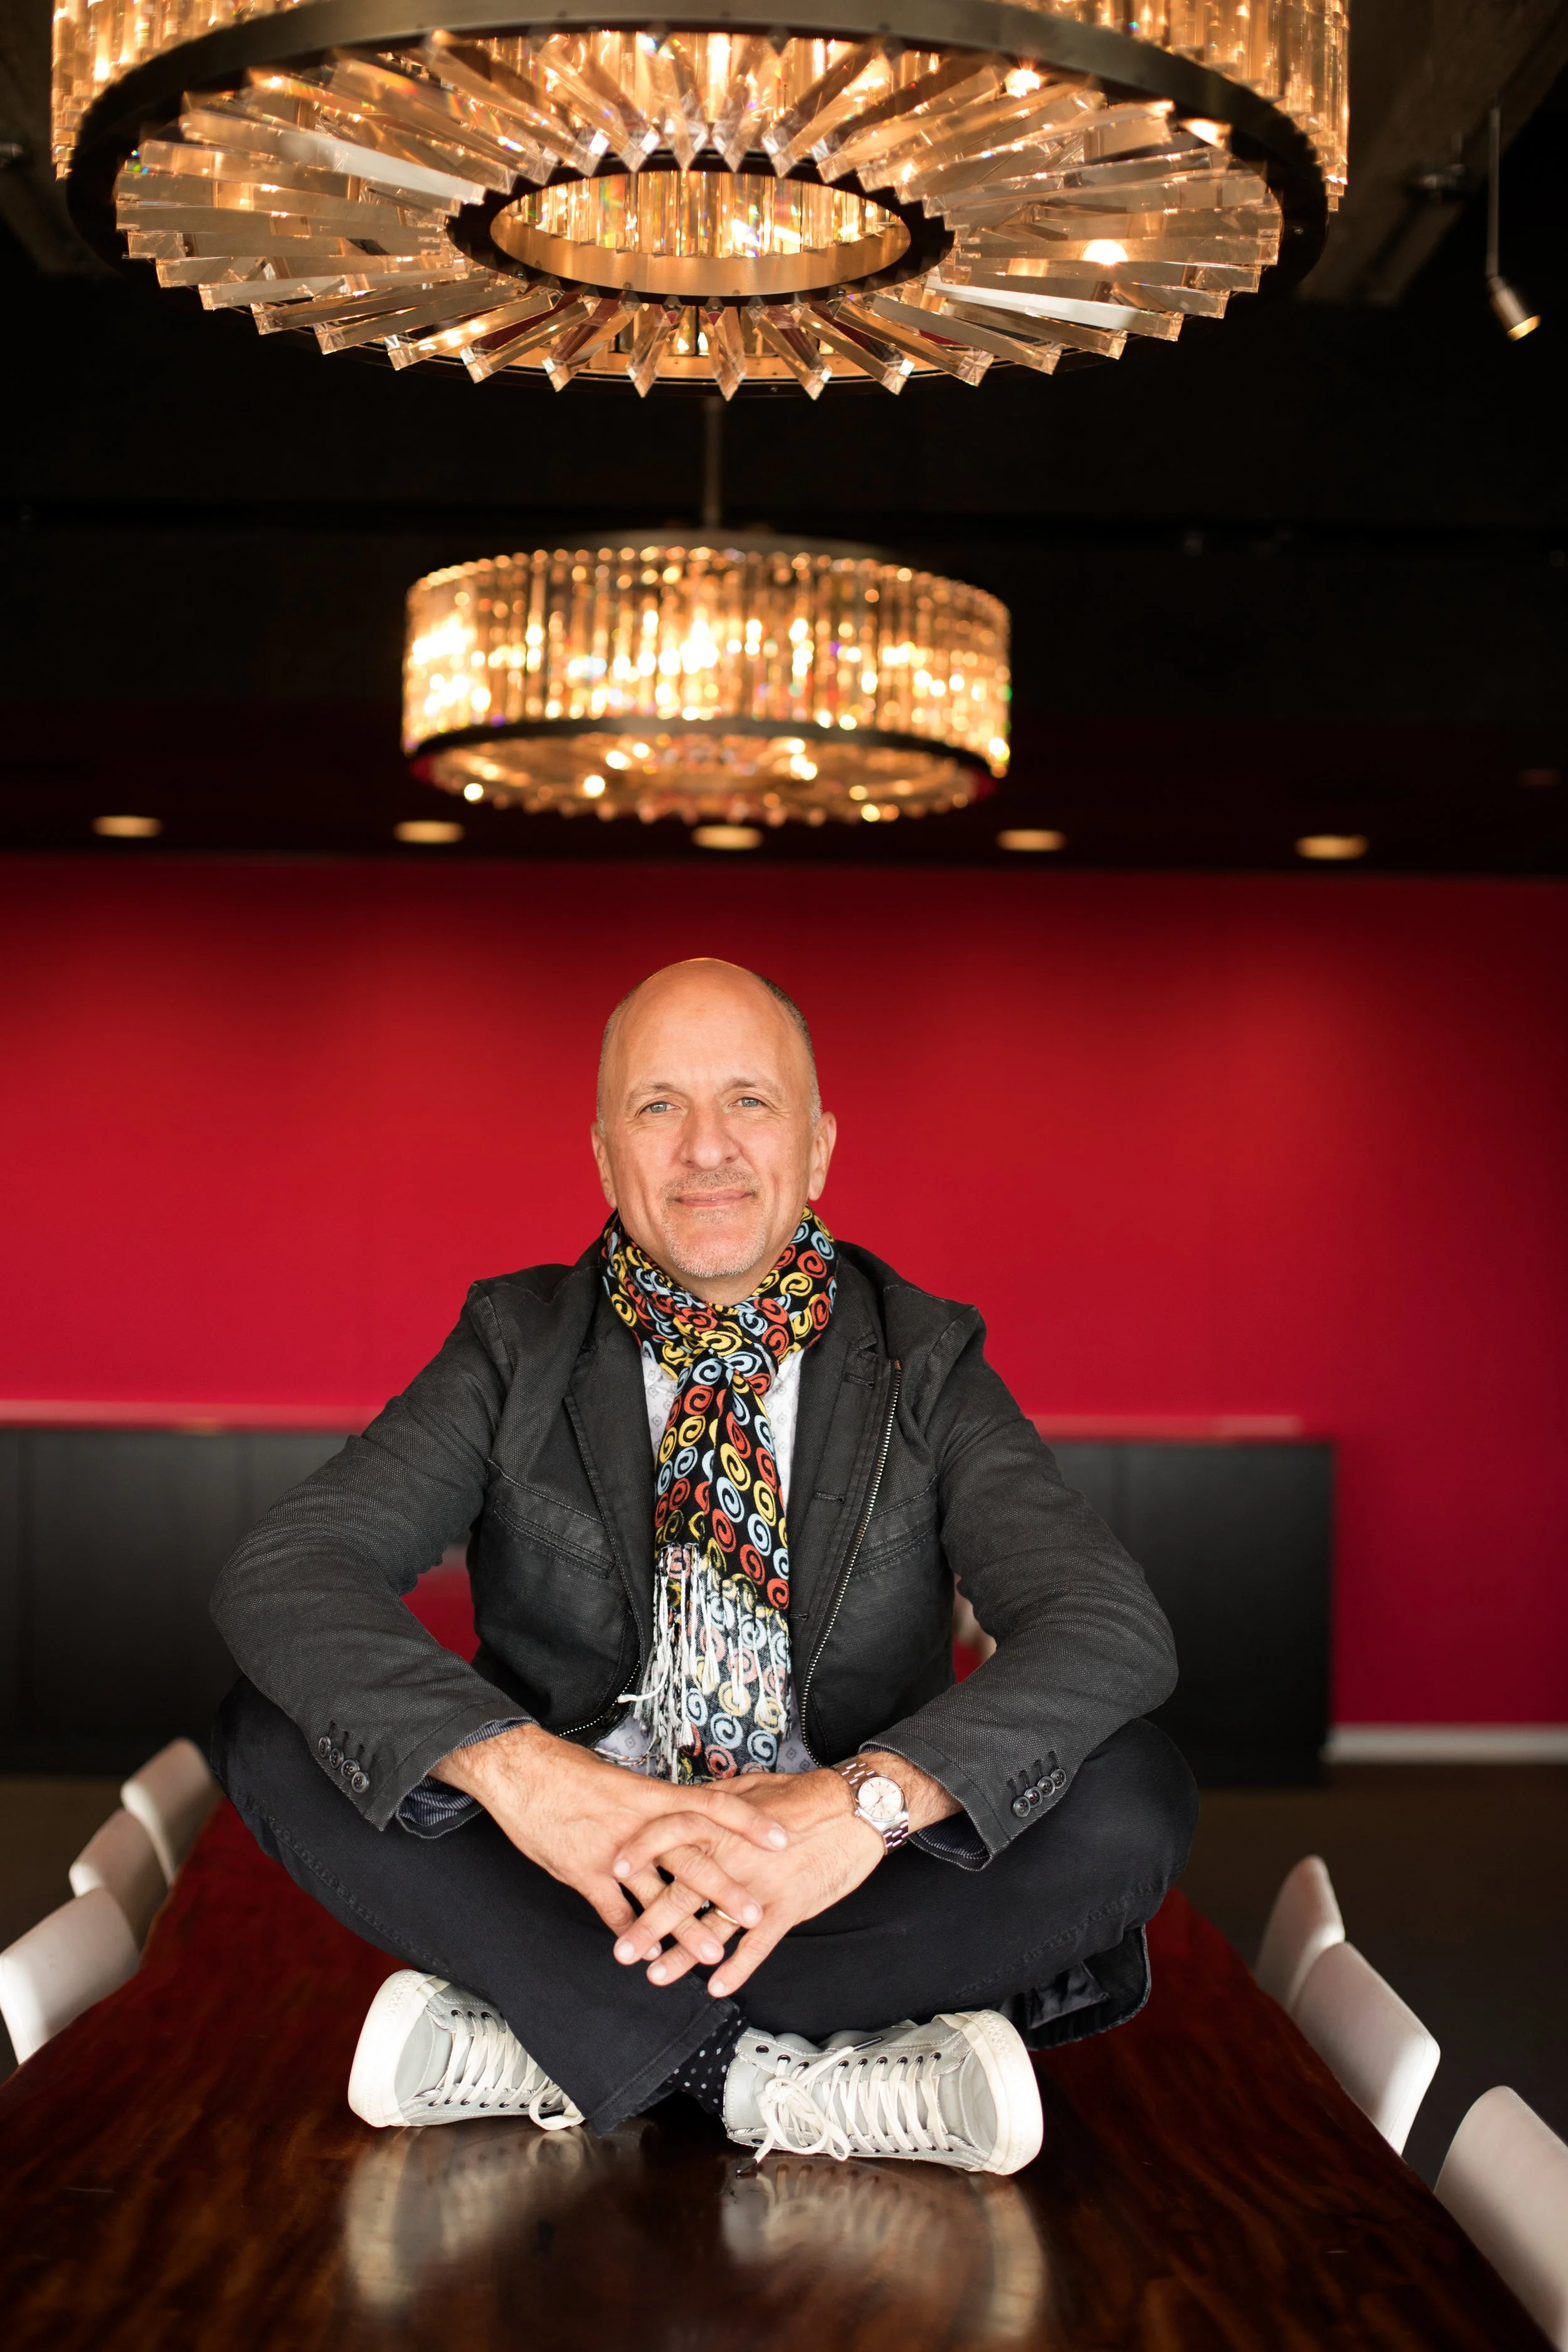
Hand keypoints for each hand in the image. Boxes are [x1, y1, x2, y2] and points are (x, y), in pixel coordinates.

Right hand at [432, 1726, 790, 1968]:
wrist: (520, 1769)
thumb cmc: (571, 1771)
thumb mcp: (621, 1781)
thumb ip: (654, 1803)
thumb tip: (684, 1814)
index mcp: (653, 1796)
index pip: (713, 1805)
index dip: (750, 1821)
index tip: (782, 1836)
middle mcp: (639, 1826)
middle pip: (692, 1860)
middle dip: (725, 1890)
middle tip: (756, 1914)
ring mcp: (611, 1853)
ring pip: (656, 1895)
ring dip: (684, 1927)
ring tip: (711, 1953)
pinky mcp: (583, 1873)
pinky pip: (613, 1911)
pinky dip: (631, 1935)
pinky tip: (646, 1957)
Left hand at [611, 1755, 957, 1995]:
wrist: (855, 1810)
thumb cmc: (805, 1798)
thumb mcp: (753, 1788)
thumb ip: (716, 1800)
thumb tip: (685, 1802)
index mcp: (722, 1822)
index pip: (669, 1834)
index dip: (641, 1853)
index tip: (615, 1872)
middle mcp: (734, 1855)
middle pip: (681, 1891)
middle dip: (648, 1924)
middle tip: (622, 1950)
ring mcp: (759, 1885)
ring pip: (713, 1925)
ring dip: (684, 1954)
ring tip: (657, 1976)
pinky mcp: (786, 1907)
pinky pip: (756, 1945)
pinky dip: (736, 1968)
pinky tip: (717, 1987)